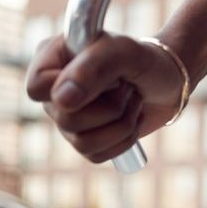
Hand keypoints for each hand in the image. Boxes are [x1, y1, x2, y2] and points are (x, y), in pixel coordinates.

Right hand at [26, 34, 184, 163]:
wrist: (170, 82)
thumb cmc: (143, 60)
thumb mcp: (124, 52)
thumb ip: (92, 69)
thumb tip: (62, 101)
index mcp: (51, 60)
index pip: (36, 87)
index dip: (68, 90)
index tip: (107, 78)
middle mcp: (54, 91)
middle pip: (66, 119)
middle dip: (112, 106)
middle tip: (127, 87)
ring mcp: (67, 119)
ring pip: (83, 142)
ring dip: (122, 123)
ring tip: (132, 101)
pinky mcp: (87, 141)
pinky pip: (97, 155)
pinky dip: (125, 140)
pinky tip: (131, 119)